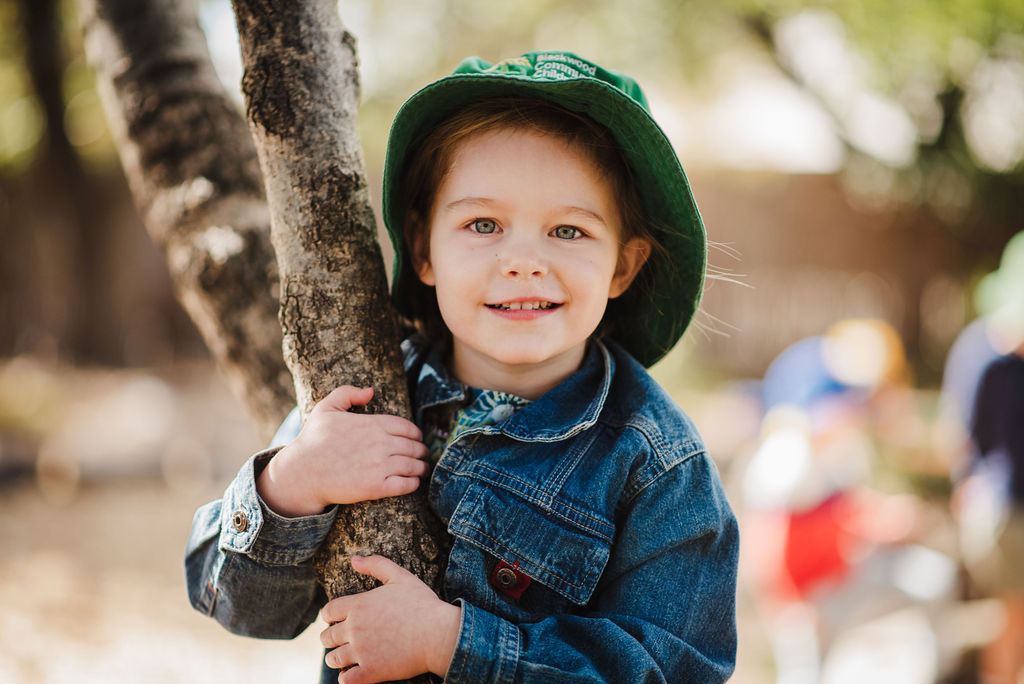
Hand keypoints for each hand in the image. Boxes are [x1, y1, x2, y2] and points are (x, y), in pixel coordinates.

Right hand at [257, 386, 428, 516]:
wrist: (302, 473)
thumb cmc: (313, 441)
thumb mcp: (326, 408)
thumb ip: (347, 393)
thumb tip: (371, 391)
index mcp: (373, 424)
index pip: (408, 428)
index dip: (416, 434)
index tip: (417, 439)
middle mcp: (381, 443)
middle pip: (414, 447)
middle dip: (422, 451)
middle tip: (423, 455)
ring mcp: (380, 466)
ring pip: (413, 465)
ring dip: (422, 467)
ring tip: (422, 469)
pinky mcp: (377, 487)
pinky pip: (406, 485)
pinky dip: (414, 483)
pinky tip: (413, 482)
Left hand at [320, 555, 459, 682]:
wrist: (439, 634)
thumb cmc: (422, 604)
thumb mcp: (401, 577)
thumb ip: (376, 565)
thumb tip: (354, 559)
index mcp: (359, 605)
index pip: (328, 611)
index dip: (329, 616)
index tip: (335, 620)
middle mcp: (355, 628)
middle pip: (326, 637)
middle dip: (330, 638)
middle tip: (340, 640)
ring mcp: (361, 651)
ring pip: (333, 659)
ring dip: (336, 659)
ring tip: (344, 658)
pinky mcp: (371, 672)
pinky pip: (346, 680)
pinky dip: (346, 678)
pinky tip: (354, 673)